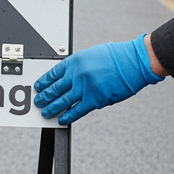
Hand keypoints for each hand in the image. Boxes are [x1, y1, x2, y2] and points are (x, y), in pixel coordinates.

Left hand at [34, 36, 163, 124]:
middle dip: (44, 97)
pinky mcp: (94, 99)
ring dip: (51, 108)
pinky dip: (67, 116)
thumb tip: (66, 77)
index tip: (38, 87)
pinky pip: (76, 111)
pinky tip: (61, 120)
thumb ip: (77, 66)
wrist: (135, 62)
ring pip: (62, 102)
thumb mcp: (91, 54)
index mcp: (75, 61)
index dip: (43, 82)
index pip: (53, 73)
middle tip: (38, 102)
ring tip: (45, 112)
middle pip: (54, 89)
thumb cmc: (117, 56)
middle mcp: (77, 75)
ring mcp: (85, 88)